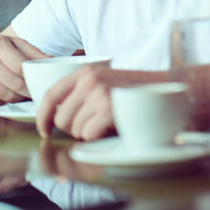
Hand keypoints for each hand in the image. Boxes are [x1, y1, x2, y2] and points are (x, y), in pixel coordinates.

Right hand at [0, 33, 47, 108]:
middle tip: (38, 92)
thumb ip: (32, 51)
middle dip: (30, 91)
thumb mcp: (11, 42)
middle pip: (17, 84)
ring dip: (18, 97)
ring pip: (7, 96)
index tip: (44, 81)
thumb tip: (53, 61)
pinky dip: (3, 101)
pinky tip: (5, 93)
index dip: (35, 77)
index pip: (22, 66)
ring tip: (22, 92)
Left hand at [36, 67, 161, 139]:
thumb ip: (81, 92)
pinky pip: (88, 135)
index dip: (43, 116)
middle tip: (91, 126)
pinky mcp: (109, 109)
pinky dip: (98, 137)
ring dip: (88, 133)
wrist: (166, 88)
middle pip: (61, 118)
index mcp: (85, 71)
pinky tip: (112, 127)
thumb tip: (54, 117)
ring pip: (75, 129)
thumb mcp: (104, 81)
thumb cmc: (133, 91)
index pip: (51, 94)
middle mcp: (89, 81)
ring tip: (106, 123)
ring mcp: (99, 94)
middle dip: (73, 129)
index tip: (44, 131)